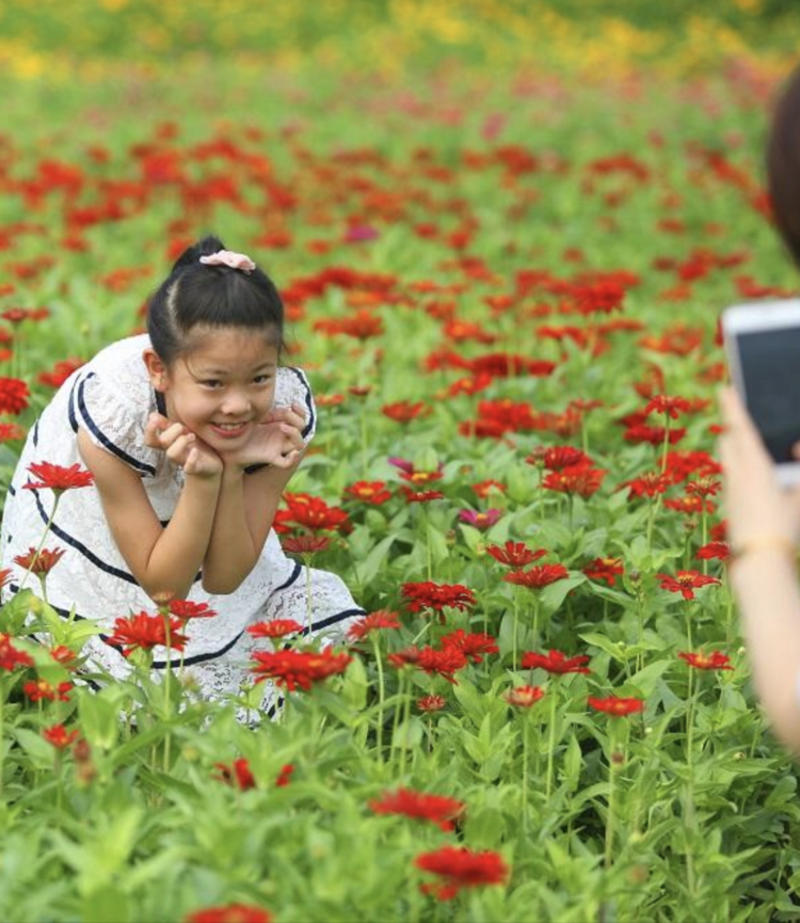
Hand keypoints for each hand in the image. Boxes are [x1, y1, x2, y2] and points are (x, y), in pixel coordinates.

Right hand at [144, 413, 222, 477]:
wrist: (211, 465)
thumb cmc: (194, 446)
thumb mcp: (181, 433)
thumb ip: (167, 425)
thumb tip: (152, 415)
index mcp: (168, 443)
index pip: (150, 440)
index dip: (149, 430)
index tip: (154, 419)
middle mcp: (173, 452)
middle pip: (163, 441)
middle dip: (173, 430)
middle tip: (183, 427)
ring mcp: (183, 460)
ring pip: (172, 454)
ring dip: (182, 441)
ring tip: (192, 436)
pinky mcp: (194, 468)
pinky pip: (188, 467)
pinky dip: (191, 459)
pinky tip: (195, 451)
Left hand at [227, 402, 306, 469]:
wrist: (230, 447)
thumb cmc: (242, 429)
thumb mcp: (254, 415)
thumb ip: (263, 407)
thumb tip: (264, 390)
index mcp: (281, 425)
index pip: (299, 417)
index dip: (299, 411)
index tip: (291, 404)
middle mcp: (282, 436)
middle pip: (302, 427)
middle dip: (295, 418)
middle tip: (283, 413)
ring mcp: (278, 447)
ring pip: (299, 444)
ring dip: (295, 434)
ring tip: (282, 426)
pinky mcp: (270, 457)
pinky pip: (286, 462)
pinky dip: (292, 459)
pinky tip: (291, 453)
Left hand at [717, 386, 799, 546]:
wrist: (759, 559)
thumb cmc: (785, 527)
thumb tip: (797, 447)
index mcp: (756, 467)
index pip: (742, 428)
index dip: (733, 407)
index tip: (724, 388)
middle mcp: (737, 475)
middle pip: (729, 442)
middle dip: (733, 428)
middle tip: (735, 412)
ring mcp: (729, 490)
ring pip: (728, 461)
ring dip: (734, 450)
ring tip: (742, 442)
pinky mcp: (727, 505)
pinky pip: (731, 480)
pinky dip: (738, 473)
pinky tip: (749, 480)